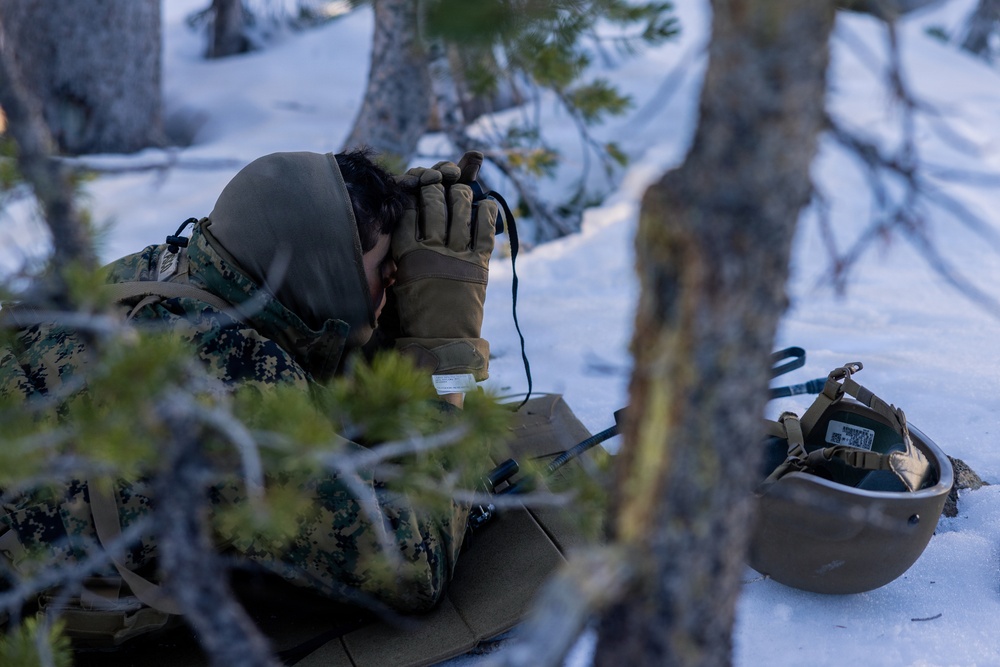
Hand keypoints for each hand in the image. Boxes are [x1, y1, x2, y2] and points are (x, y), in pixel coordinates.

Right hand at [390, 152, 498, 387]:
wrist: (441, 341)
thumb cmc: (415, 315)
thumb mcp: (399, 283)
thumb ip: (401, 256)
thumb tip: (404, 227)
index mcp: (407, 256)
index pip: (407, 213)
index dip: (412, 196)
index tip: (413, 185)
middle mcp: (432, 252)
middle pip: (433, 205)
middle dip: (435, 187)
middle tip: (438, 179)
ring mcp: (456, 256)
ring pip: (458, 210)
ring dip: (460, 193)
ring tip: (460, 188)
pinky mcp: (478, 265)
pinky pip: (484, 230)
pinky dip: (486, 213)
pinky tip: (485, 203)